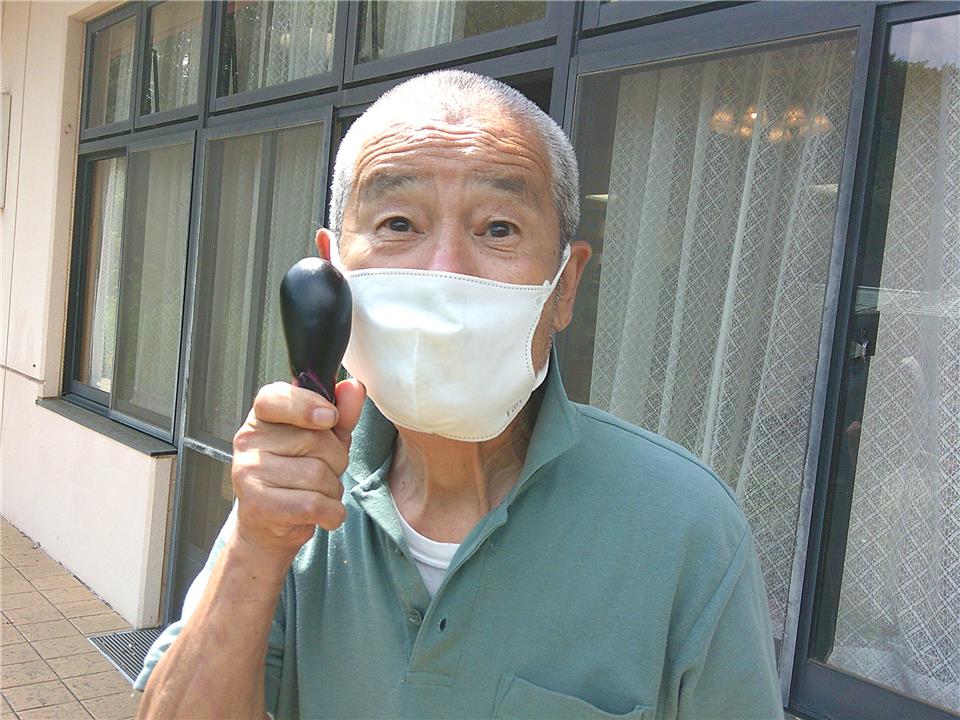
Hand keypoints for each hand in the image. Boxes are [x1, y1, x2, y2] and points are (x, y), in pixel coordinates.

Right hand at [230, 378, 365, 559]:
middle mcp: (249, 441)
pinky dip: (331, 512)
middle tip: (323, 472)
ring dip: (332, 490)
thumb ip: (341, 414)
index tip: (330, 417)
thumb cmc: (296, 477)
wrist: (268, 524)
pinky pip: (313, 504)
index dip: (306, 405)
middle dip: (335, 460)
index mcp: (263, 417)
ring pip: (317, 474)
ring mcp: (249, 472)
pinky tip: (323, 513)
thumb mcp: (324, 440)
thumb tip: (353, 388)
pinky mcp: (257, 505)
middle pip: (315, 439)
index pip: (275, 398)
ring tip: (317, 494)